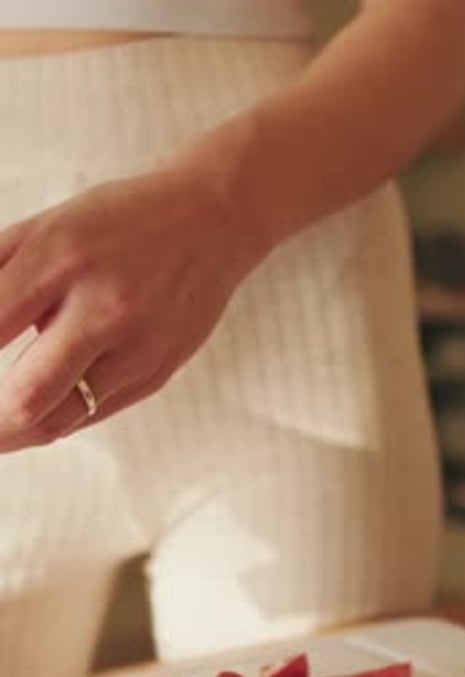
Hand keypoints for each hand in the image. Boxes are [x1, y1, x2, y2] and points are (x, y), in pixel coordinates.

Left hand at [0, 137, 264, 450]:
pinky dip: (54, 420)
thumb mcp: (47, 226)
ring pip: (59, 420)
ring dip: (13, 435)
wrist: (212, 222)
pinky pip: (92, 414)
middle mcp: (102, 307)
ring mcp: (136, 347)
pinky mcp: (156, 373)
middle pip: (27, 397)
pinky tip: (35, 414)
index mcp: (60, 258)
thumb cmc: (119, 221)